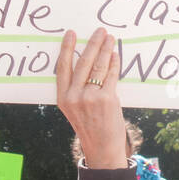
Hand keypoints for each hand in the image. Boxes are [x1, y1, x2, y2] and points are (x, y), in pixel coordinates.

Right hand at [55, 28, 126, 168]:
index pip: (63, 67)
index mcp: (63, 98)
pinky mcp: (107, 99)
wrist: (102, 148)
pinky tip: (115, 55)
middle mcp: (74, 96)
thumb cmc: (90, 127)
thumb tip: (89, 62)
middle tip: (100, 31)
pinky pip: (111, 75)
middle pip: (83, 62)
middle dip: (92, 44)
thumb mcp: (74, 109)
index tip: (71, 34)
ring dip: (105, 50)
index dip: (66, 48)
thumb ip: (77, 89)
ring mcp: (90, 97)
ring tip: (110, 39)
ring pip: (98, 67)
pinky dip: (114, 64)